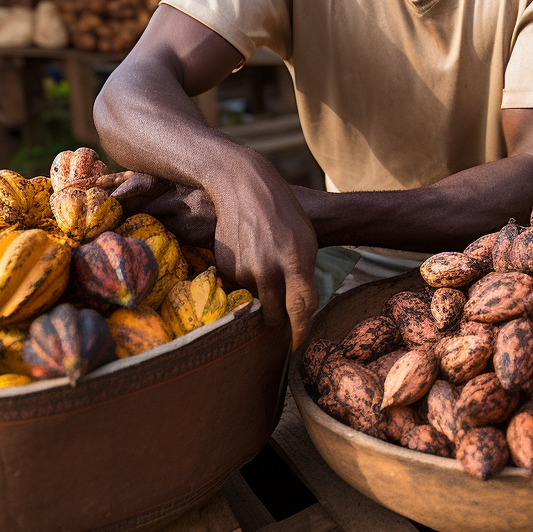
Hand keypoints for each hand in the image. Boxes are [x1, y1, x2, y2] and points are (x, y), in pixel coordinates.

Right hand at [207, 153, 318, 350]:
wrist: (244, 187)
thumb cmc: (285, 213)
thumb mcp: (306, 239)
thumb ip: (304, 274)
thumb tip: (301, 310)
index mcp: (295, 260)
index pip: (301, 309)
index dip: (301, 332)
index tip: (299, 344)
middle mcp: (268, 269)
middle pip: (274, 317)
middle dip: (280, 320)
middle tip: (284, 310)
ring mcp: (244, 270)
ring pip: (256, 303)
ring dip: (262, 297)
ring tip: (265, 267)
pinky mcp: (225, 269)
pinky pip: (238, 289)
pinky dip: (245, 283)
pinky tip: (250, 257)